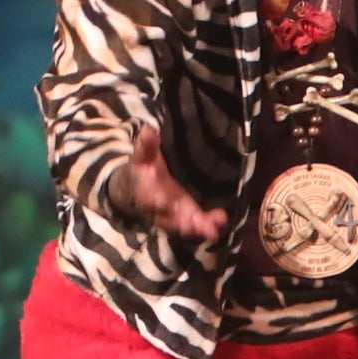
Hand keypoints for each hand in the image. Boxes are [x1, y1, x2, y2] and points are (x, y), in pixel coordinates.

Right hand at [107, 122, 228, 244]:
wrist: (137, 188)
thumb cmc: (143, 168)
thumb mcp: (142, 155)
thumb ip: (146, 145)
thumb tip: (148, 128)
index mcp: (144, 190)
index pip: (148, 197)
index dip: (155, 200)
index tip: (163, 202)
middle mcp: (157, 208)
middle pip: (166, 218)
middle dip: (178, 221)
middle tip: (191, 223)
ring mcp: (172, 215)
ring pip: (182, 225)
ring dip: (196, 227)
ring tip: (211, 229)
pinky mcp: (185, 217)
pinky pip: (196, 224)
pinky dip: (208, 224)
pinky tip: (220, 220)